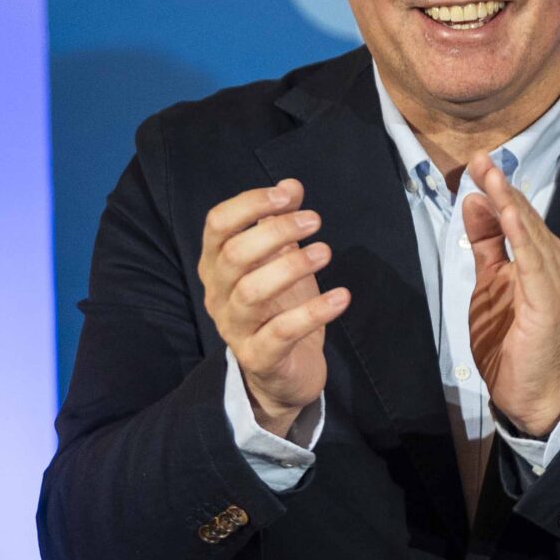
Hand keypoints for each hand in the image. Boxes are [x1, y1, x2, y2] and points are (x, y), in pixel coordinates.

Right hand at [199, 179, 350, 437]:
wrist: (280, 375)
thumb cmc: (279, 308)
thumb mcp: (280, 262)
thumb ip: (280, 223)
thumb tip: (290, 184)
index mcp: (217, 265)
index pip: (217, 225)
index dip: (249, 204)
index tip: (289, 195)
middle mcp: (218, 294)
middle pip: (234, 255)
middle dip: (275, 232)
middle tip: (315, 221)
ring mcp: (235, 328)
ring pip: (252, 292)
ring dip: (291, 267)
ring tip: (325, 252)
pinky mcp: (260, 357)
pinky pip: (281, 332)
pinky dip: (314, 312)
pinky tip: (342, 296)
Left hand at [463, 152, 559, 434]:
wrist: (529, 388)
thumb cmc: (510, 337)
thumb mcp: (490, 280)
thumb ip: (486, 243)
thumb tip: (476, 201)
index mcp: (540, 258)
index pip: (518, 215)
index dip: (499, 188)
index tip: (477, 162)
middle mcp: (553, 264)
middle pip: (525, 218)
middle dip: (503, 188)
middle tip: (482, 159)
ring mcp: (554, 282)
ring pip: (531, 235)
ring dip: (511, 205)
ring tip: (494, 177)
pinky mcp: (548, 302)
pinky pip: (534, 265)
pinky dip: (523, 239)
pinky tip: (509, 217)